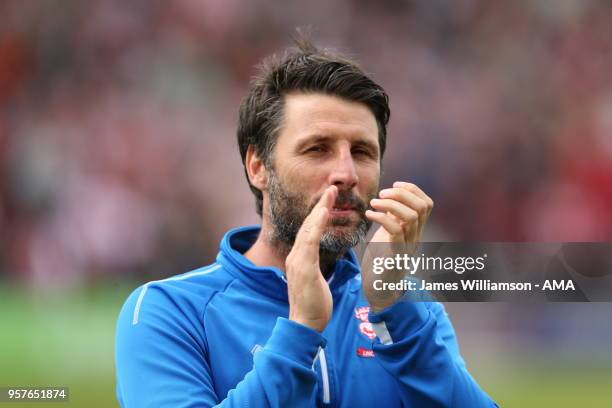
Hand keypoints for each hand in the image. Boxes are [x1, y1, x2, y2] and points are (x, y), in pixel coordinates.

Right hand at [286, 185, 337, 331]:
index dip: (318, 214)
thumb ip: (314, 267)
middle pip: (308, 225)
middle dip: (320, 205)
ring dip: (320, 210)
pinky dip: (316, 226)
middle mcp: (295, 257)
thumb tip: (317, 261)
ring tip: (329, 194)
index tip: (328, 200)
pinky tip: (323, 214)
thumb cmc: (313, 305)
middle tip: (331, 188)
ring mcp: (297, 262)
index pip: (309, 231)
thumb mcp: (315, 281)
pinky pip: (310, 242)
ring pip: (309, 230)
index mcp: (299, 259)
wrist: (305, 324)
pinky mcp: (303, 268)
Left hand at [363, 182, 432, 311]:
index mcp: (415, 231)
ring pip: (411, 217)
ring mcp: (408, 248)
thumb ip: (394, 218)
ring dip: (391, 204)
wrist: (378, 292)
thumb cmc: (381, 262)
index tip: (393, 185)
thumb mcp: (388, 234)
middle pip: (422, 207)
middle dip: (402, 194)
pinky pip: (396, 232)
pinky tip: (369, 214)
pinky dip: (382, 218)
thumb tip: (392, 197)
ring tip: (373, 202)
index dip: (412, 189)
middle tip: (381, 194)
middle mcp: (416, 238)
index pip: (426, 204)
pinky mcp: (396, 257)